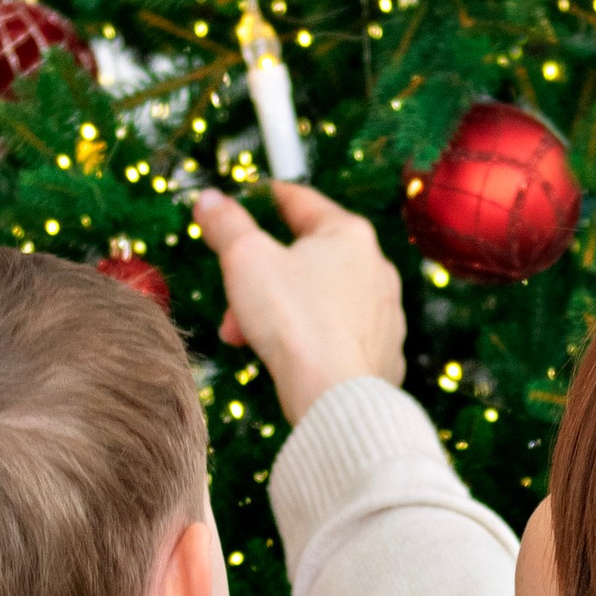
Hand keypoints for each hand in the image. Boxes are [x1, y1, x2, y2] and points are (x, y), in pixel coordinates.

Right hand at [191, 184, 405, 423]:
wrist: (335, 397)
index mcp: (350, 234)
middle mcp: (378, 269)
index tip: (247, 200)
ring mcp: (387, 315)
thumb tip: (209, 200)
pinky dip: (309, 340)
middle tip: (233, 304)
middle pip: (307, 259)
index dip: (267, 198)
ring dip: (279, 312)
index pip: (301, 201)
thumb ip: (226, 223)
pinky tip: (288, 358)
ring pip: (321, 300)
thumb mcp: (245, 258)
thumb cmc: (293, 320)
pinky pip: (339, 336)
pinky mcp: (385, 356)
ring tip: (248, 337)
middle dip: (260, 279)